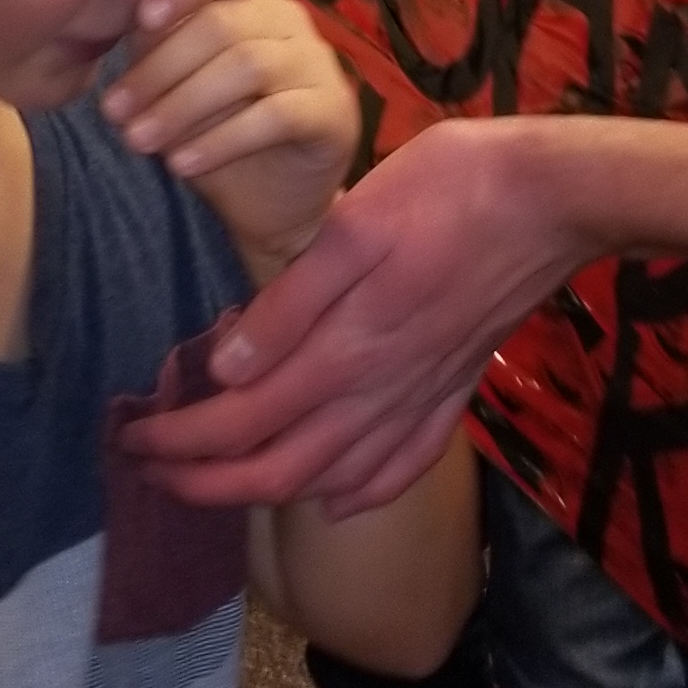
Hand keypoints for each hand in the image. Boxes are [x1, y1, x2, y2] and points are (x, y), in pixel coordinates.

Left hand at [101, 0, 357, 279]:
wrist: (269, 198)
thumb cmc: (214, 123)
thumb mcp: (175, 77)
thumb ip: (156, 41)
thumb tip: (113, 16)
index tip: (140, 18)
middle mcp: (290, 19)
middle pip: (224, 23)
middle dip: (159, 68)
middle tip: (113, 110)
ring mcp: (317, 63)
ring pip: (247, 66)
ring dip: (181, 106)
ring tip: (138, 141)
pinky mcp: (333, 111)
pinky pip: (276, 116)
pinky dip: (221, 140)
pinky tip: (182, 164)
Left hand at [122, 116, 590, 516]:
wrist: (556, 198)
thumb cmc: (449, 190)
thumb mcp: (353, 228)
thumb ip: (288, 306)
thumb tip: (227, 371)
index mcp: (347, 352)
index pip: (242, 424)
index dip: (180, 442)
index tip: (131, 439)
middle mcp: (382, 394)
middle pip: (279, 472)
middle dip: (205, 484)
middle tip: (151, 471)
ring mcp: (424, 399)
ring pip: (335, 480)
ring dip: (268, 493)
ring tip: (221, 484)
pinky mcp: (458, 390)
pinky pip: (402, 468)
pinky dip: (358, 495)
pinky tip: (336, 497)